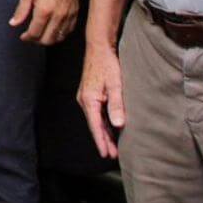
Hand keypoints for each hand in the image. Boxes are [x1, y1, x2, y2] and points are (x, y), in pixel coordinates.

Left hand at [10, 0, 78, 43]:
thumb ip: (21, 10)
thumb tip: (13, 23)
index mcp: (44, 10)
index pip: (35, 33)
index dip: (27, 37)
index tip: (23, 36)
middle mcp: (58, 15)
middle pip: (48, 39)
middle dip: (37, 41)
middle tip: (31, 36)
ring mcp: (69, 15)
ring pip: (59, 37)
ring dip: (49, 39)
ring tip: (41, 34)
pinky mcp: (76, 12)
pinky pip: (69, 30)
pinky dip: (60, 34)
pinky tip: (53, 30)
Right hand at [76, 42, 125, 157]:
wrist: (98, 47)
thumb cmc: (108, 64)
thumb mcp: (116, 84)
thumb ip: (116, 105)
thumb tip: (118, 125)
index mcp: (89, 100)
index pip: (95, 126)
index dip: (101, 141)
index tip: (107, 154)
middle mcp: (84, 100)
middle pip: (95, 125)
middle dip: (104, 140)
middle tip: (113, 155)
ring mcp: (86, 97)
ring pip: (95, 119)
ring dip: (104, 132)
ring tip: (112, 146)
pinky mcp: (90, 93)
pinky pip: (96, 112)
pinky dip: (103, 122)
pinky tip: (110, 128)